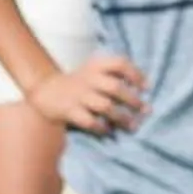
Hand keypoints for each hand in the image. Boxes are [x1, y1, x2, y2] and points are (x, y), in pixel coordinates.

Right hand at [27, 54, 148, 134]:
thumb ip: (115, 75)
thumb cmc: (79, 82)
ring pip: (105, 106)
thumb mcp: (94, 70)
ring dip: (121, 117)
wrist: (46, 89)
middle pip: (114, 87)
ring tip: (133, 125)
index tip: (147, 87)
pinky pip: (89, 121)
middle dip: (133, 100)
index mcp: (95, 65)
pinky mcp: (69, 111)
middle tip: (146, 111)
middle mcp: (88, 78)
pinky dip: (101, 127)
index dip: (135, 74)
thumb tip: (143, 89)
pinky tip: (109, 131)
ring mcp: (78, 95)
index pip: (119, 63)